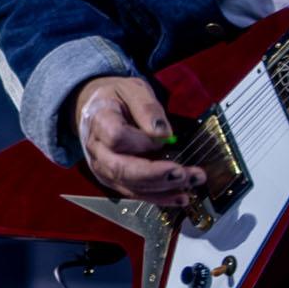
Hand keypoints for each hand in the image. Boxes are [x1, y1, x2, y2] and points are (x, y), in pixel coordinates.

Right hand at [71, 73, 201, 208]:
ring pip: (130, 185)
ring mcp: (103, 168)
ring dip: (162, 188)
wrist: (97, 109)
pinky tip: (180, 196)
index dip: (142, 140)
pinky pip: (135, 193)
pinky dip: (159, 197)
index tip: (165, 136)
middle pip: (121, 169)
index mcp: (100, 121)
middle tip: (182, 173)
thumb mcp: (133, 89)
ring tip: (191, 182)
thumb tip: (163, 134)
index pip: (116, 136)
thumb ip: (147, 108)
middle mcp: (98, 149)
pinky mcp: (114, 180)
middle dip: (155, 174)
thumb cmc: (117, 98)